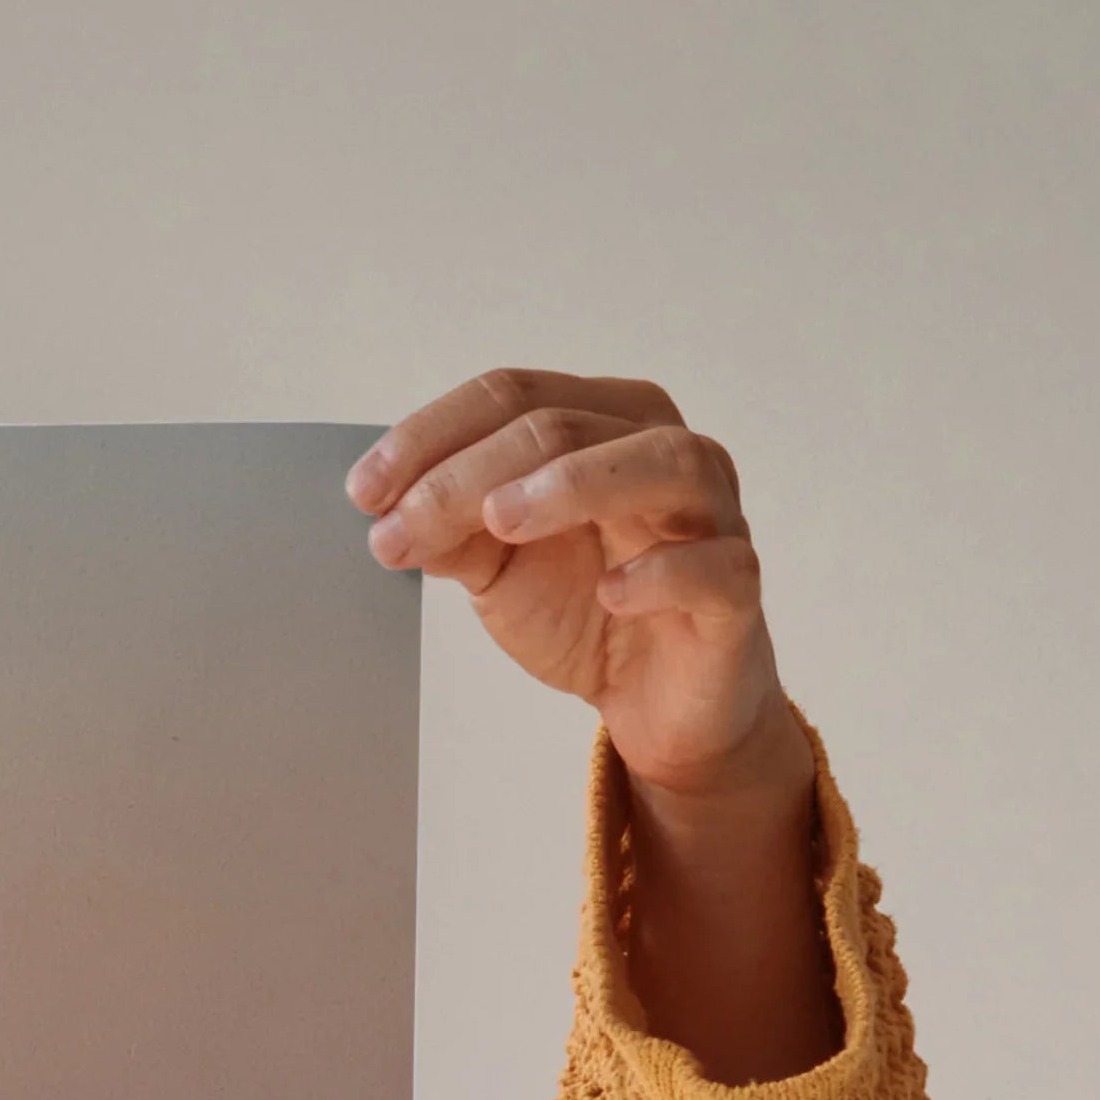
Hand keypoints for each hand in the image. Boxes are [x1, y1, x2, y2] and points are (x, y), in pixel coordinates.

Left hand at [353, 369, 836, 1078]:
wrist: (656, 702)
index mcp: (603, 425)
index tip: (364, 491)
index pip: (514, 396)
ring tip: (500, 521)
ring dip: (573, 484)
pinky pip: (714, 566)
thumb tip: (389, 510)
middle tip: (401, 526)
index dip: (433, 436)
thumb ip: (453, 531)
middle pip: (566, 425)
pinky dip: (662, 572)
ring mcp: (711, 515)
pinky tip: (611, 591)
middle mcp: (663, 450)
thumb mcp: (499, 568)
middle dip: (469, 474)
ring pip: (659, 463)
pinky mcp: (735, 590)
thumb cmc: (586, 610)